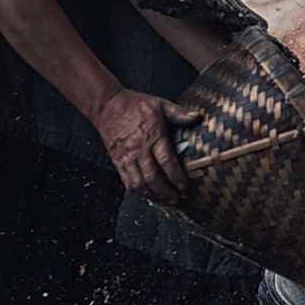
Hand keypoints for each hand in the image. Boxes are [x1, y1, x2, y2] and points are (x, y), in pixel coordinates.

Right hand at [90, 88, 200, 203]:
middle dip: (166, 193)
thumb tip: (197, 116)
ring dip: (153, 196)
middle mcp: (140, 149)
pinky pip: (127, 181)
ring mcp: (127, 157)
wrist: (107, 105)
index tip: (184, 187)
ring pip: (140, 184)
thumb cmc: (134, 104)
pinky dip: (138, 191)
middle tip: (177, 199)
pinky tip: (147, 194)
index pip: (167, 162)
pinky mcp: (117, 161)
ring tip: (164, 201)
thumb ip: (179, 113)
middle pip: (153, 178)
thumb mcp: (160, 104)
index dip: (176, 178)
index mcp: (153, 136)